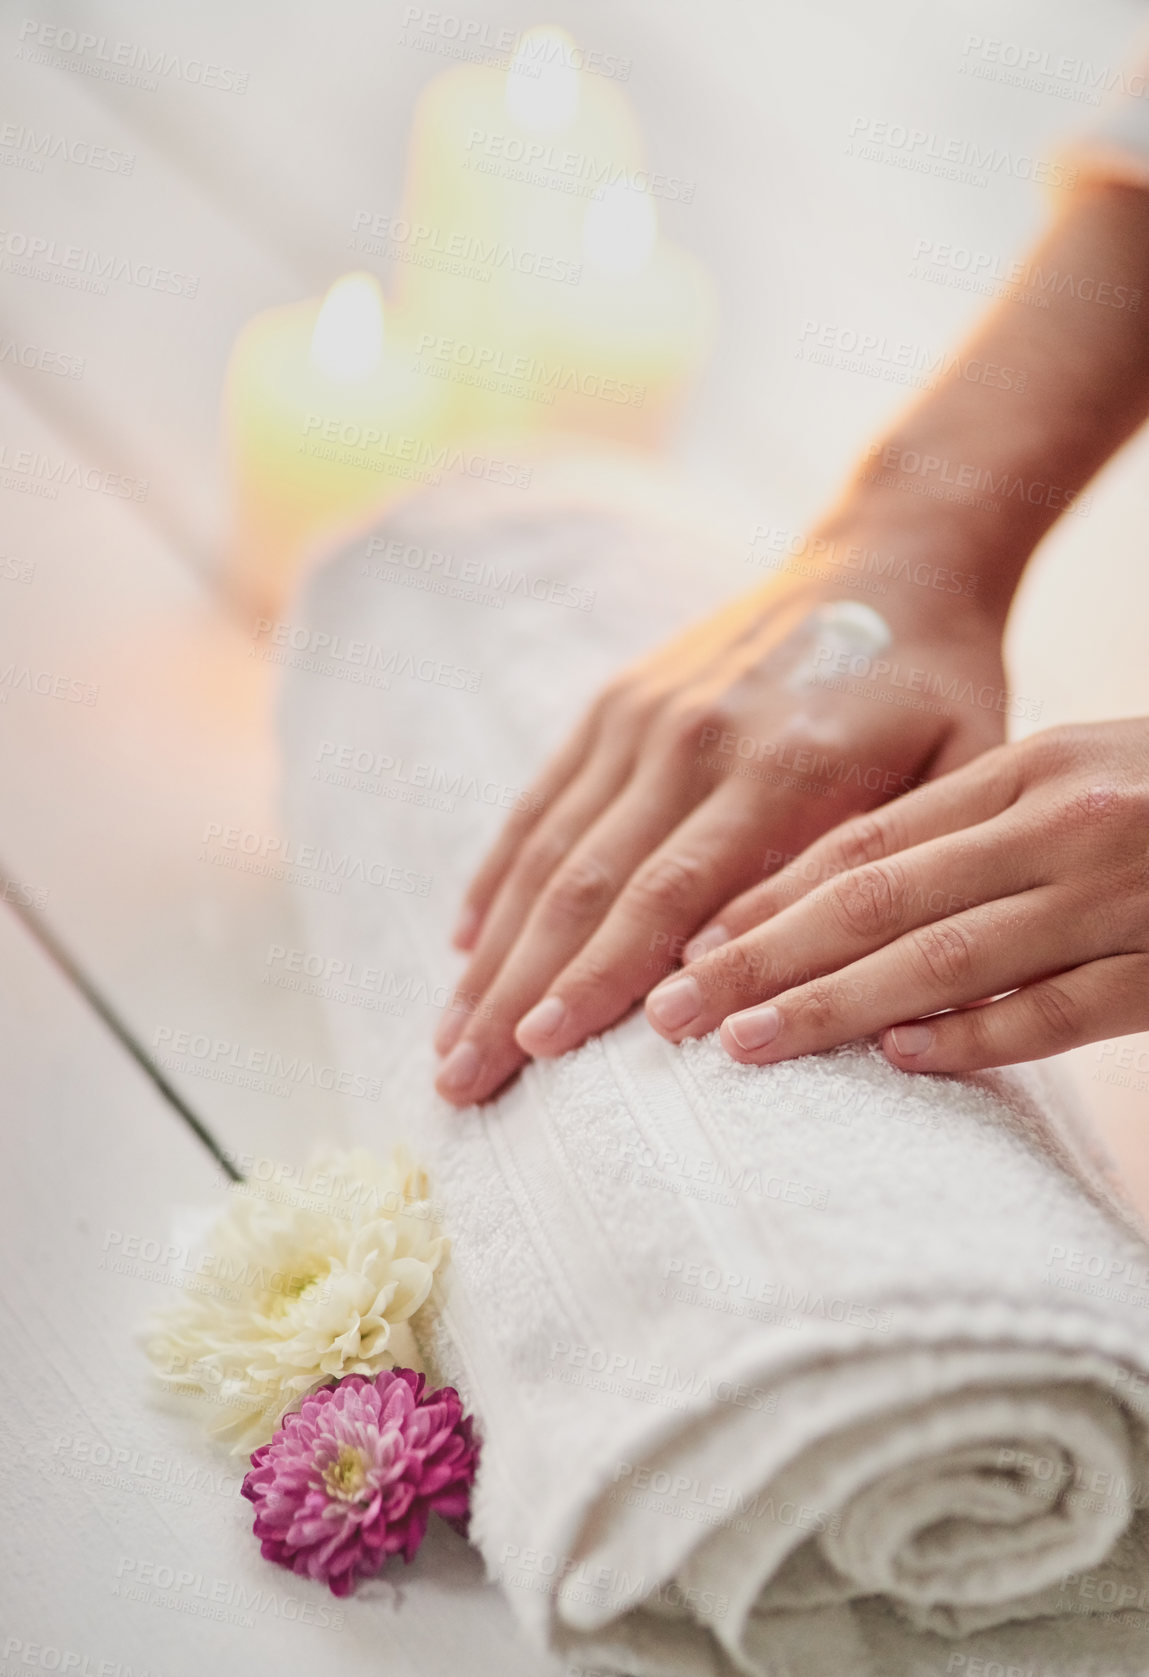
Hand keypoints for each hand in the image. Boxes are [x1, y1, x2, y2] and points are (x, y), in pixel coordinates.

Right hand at [434, 516, 1013, 1105]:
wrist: (892, 555)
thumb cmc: (939, 686)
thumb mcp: (964, 771)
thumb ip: (896, 872)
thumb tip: (824, 991)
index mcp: (783, 767)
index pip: (670, 893)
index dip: (600, 976)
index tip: (540, 1054)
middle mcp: (694, 740)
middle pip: (584, 886)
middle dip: (516, 993)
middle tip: (460, 1081)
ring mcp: (642, 717)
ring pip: (548, 852)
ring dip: (492, 953)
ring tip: (449, 1040)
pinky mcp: (616, 704)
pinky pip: (543, 800)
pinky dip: (499, 876)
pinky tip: (466, 945)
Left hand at [642, 719, 1148, 1072]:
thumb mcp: (1069, 774)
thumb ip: (970, 824)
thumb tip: (835, 897)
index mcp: (1028, 766)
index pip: (867, 838)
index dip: (769, 896)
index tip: (687, 944)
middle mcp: (1062, 821)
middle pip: (879, 896)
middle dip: (764, 958)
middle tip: (672, 1010)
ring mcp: (1120, 893)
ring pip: (950, 954)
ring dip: (837, 1004)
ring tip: (745, 1043)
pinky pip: (1061, 1005)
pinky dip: (978, 1034)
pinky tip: (900, 1059)